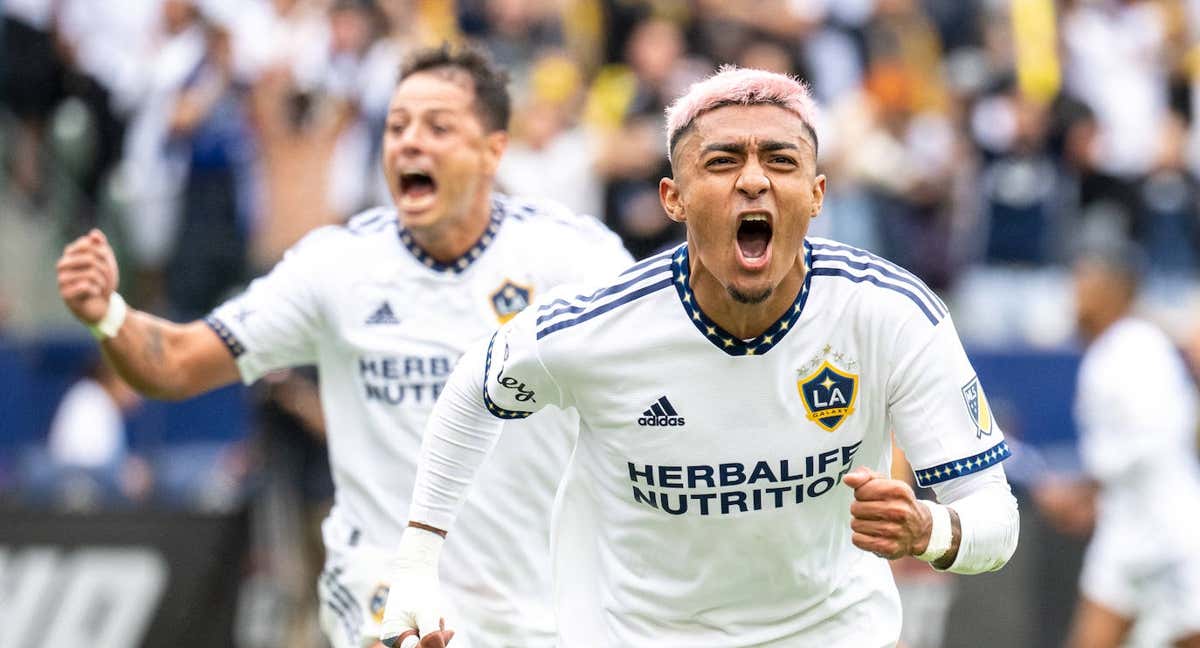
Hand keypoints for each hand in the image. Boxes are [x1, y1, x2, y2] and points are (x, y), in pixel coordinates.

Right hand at [57, 229, 118, 324]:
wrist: (102, 306)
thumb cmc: (101, 281)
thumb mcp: (105, 261)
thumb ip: (101, 246)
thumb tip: (94, 233)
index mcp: (70, 254)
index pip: (88, 244)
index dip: (103, 252)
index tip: (106, 261)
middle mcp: (62, 265)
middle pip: (90, 258)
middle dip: (105, 268)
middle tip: (106, 277)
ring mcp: (62, 280)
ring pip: (90, 273)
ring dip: (102, 281)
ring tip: (100, 286)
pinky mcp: (65, 295)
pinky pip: (85, 286)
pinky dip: (96, 290)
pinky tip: (94, 293)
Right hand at [380, 526, 453, 647]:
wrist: (416, 570)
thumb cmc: (420, 590)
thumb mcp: (428, 614)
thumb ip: (431, 637)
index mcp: (391, 637)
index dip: (434, 642)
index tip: (450, 632)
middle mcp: (394, 639)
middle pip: (423, 647)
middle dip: (435, 637)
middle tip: (442, 621)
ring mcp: (404, 635)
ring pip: (428, 642)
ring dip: (436, 631)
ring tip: (436, 614)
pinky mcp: (413, 630)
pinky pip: (428, 636)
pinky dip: (435, 628)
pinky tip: (435, 616)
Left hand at [844, 467, 931, 558]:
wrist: (921, 530)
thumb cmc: (899, 504)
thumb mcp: (887, 484)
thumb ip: (865, 476)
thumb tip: (848, 479)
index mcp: (898, 490)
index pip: (861, 491)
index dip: (861, 494)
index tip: (870, 497)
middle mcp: (898, 510)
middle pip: (856, 508)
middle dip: (860, 509)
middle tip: (872, 512)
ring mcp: (894, 531)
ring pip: (855, 524)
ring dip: (860, 524)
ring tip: (874, 523)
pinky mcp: (889, 548)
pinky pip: (858, 540)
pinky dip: (861, 538)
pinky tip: (872, 534)